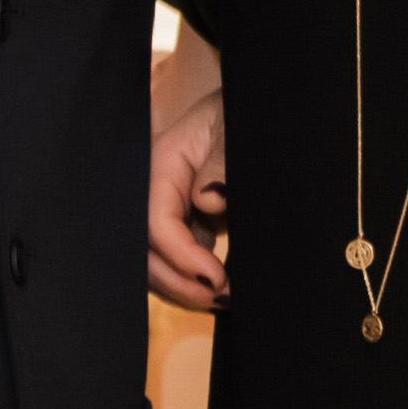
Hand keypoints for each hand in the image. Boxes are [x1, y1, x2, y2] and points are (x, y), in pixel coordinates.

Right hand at [145, 80, 228, 311]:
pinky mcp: (187, 222)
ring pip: (157, 262)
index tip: (217, 279)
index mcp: (163, 160)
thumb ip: (225, 161)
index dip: (181, 256)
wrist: (262, 109)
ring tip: (225, 299)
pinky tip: (222, 290)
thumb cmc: (248, 113)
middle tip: (221, 298)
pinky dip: (194, 280)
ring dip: (185, 287)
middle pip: (145, 250)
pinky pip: (178, 259)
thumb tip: (208, 200)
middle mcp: (158, 188)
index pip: (155, 221)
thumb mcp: (238, 127)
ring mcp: (170, 207)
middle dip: (178, 282)